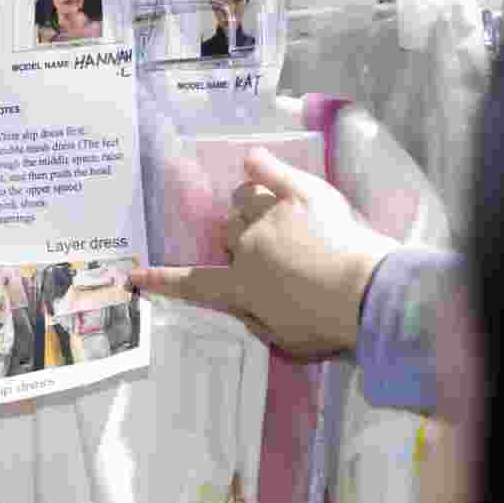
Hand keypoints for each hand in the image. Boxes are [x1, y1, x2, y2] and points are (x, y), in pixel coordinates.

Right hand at [130, 147, 397, 357]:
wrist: (369, 294)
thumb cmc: (329, 325)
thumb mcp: (285, 341)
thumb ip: (257, 320)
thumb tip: (245, 305)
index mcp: (241, 286)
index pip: (193, 283)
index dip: (162, 279)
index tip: (134, 274)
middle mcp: (247, 248)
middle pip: (226, 232)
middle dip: (239, 241)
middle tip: (269, 254)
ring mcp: (271, 217)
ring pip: (244, 201)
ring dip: (250, 207)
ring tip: (273, 216)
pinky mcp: (301, 195)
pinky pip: (269, 171)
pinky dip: (261, 166)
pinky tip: (254, 161)